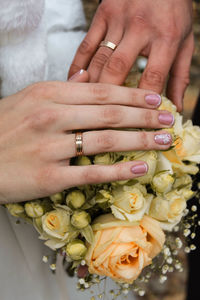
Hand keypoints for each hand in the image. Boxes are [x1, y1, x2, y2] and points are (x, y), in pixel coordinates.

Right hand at [0, 71, 172, 203]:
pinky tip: (139, 168)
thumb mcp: (28, 99)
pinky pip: (91, 171)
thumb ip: (62, 89)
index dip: (133, 96)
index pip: (101, 91)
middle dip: (145, 116)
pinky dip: (118, 170)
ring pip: (105, 140)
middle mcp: (51, 116)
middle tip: (168, 120)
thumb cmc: (3, 129)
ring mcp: (50, 147)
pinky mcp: (48, 176)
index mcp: (48, 95)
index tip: (155, 100)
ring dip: (139, 140)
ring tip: (161, 142)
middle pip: (109, 113)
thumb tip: (87, 76)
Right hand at [69, 0, 193, 110]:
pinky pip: (85, 45)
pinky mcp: (102, 15)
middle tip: (102, 119)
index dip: (142, 104)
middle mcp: (140, 28)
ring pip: (98, 60)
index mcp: (165, 37)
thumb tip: (175, 108)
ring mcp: (118, 20)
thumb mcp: (185, 43)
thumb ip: (180, 77)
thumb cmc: (174, 12)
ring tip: (85, 108)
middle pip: (117, 70)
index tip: (134, 123)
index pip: (151, 78)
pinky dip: (78, 66)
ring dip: (91, 86)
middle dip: (108, 98)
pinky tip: (75, 84)